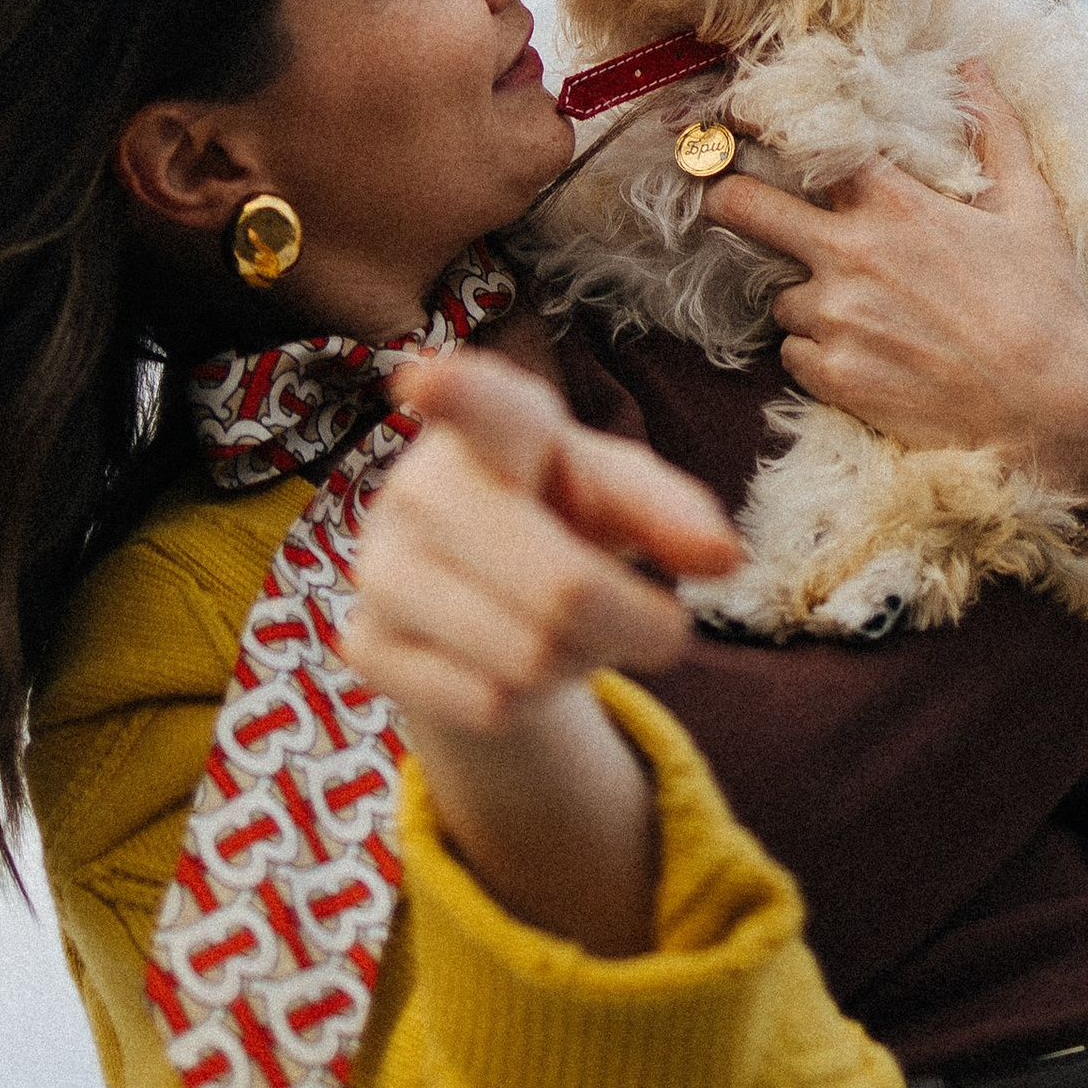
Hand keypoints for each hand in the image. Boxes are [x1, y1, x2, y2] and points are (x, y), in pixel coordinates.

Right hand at [344, 348, 740, 953]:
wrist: (481, 589)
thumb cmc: (562, 515)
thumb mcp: (621, 496)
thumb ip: (675, 512)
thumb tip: (723, 556)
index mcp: (492, 424)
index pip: (475, 404)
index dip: (453, 392)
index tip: (423, 381)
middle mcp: (419, 485)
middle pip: (561, 590)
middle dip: (632, 622)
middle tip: (658, 623)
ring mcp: (379, 567)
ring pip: (525, 660)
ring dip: (579, 663)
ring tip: (567, 631)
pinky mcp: (364, 644)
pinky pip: (486, 706)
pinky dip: (528, 703)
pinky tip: (508, 662)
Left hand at [701, 64, 1087, 501]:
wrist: (1052, 409)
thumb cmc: (1047, 304)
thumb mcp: (1030, 209)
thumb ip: (996, 131)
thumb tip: (974, 66)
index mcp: (894, 204)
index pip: (805, 147)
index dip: (765, 130)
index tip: (739, 122)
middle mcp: (852, 254)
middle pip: (744, 209)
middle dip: (724, 197)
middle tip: (719, 197)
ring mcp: (836, 317)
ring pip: (782, 296)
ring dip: (807, 298)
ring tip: (863, 313)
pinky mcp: (832, 375)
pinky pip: (793, 353)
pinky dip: (817, 352)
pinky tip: (867, 356)